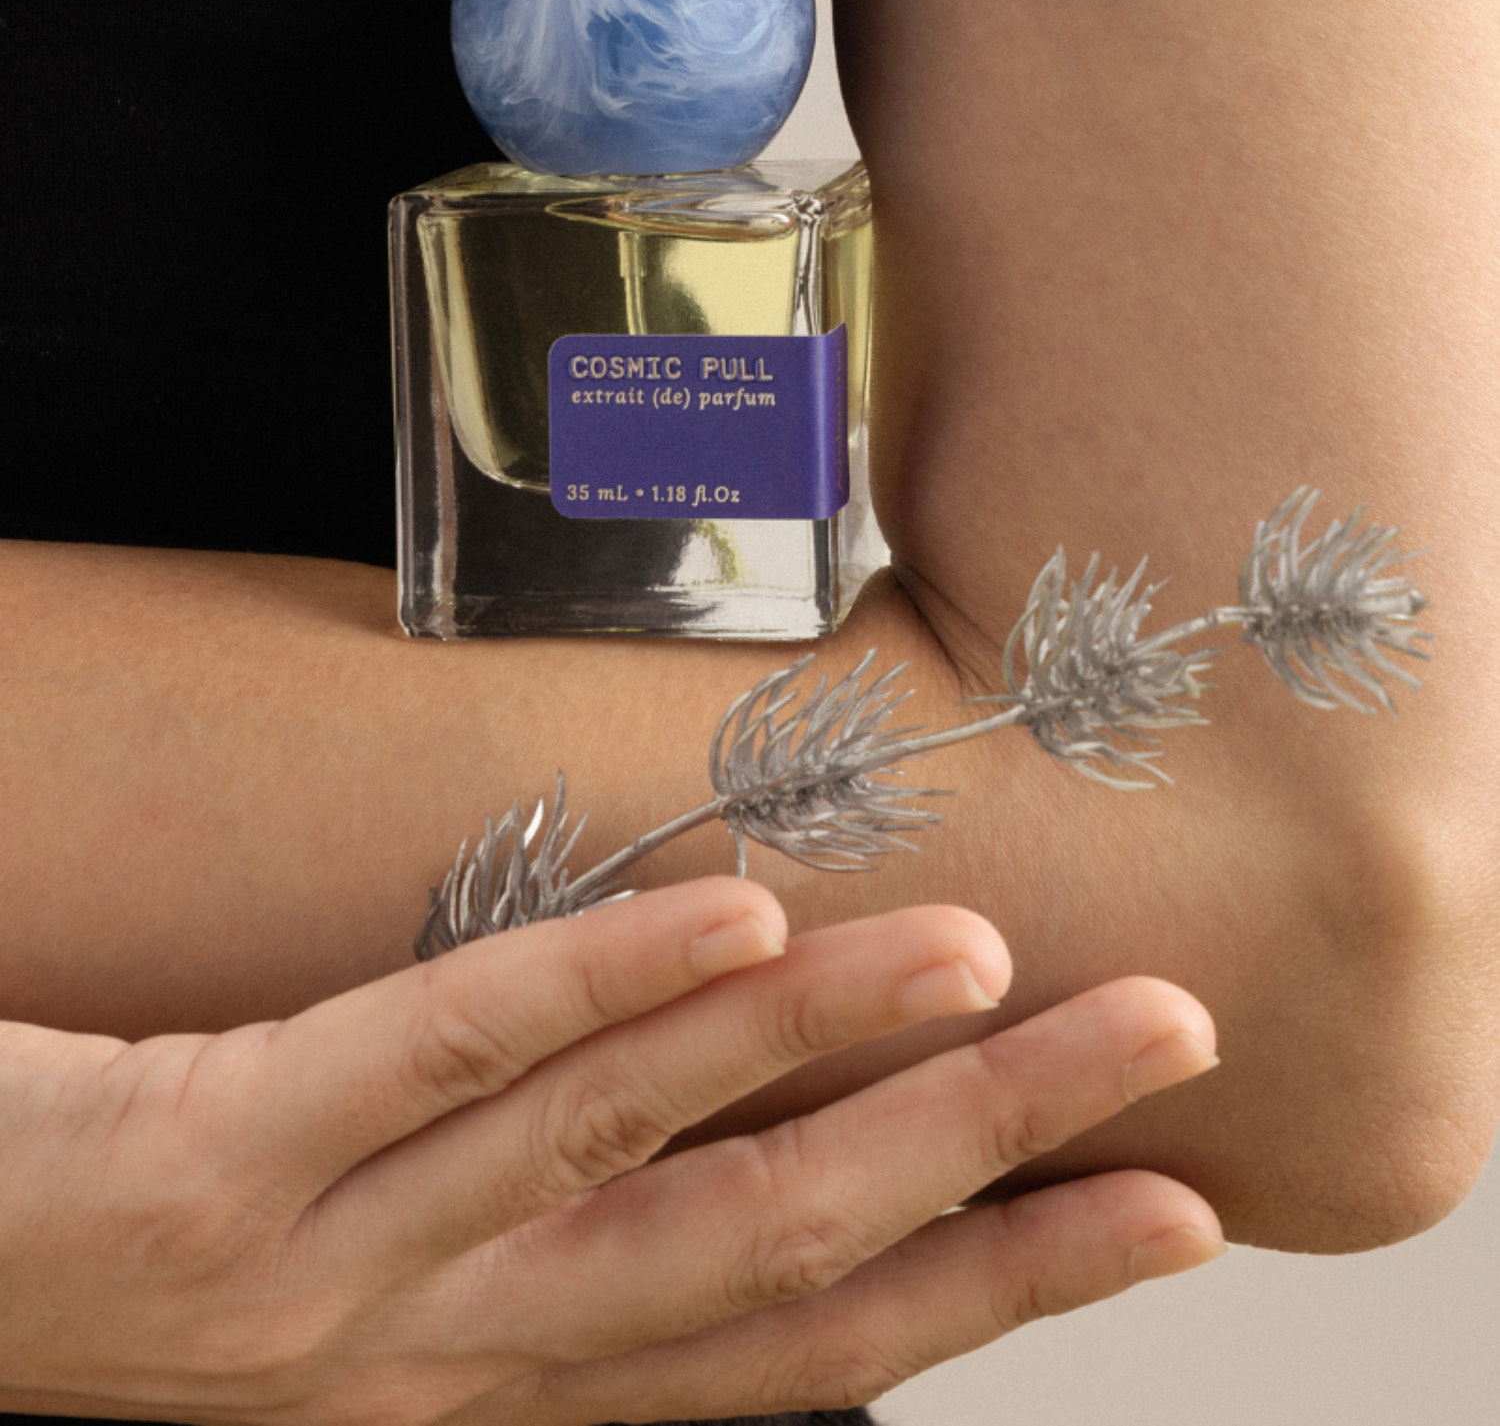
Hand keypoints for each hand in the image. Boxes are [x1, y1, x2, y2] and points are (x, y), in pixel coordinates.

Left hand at [0, 877, 1223, 1423]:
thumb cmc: (135, 1281)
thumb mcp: (361, 1296)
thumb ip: (524, 1225)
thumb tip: (717, 1090)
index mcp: (489, 1385)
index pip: (795, 1343)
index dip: (994, 1284)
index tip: (1163, 1211)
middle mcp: (443, 1362)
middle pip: (767, 1254)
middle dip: (990, 1155)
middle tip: (1160, 1044)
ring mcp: (330, 1273)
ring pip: (636, 1155)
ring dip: (838, 1048)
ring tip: (990, 959)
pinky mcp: (216, 1149)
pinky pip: (441, 1059)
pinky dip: (609, 992)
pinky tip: (744, 919)